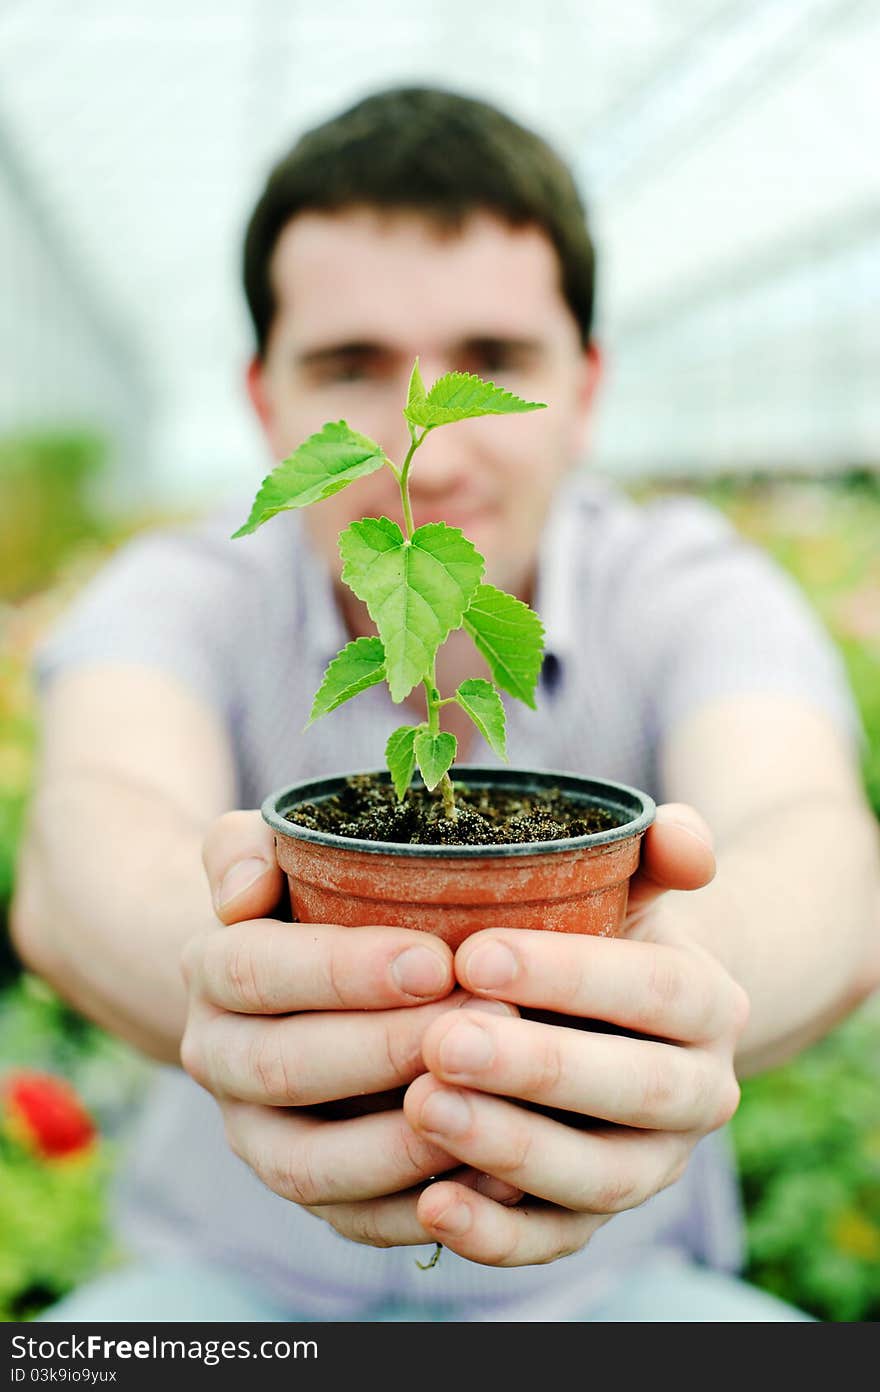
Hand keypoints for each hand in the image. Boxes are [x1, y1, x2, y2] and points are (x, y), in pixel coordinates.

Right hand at [180, 811, 521, 1249]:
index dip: (344, 971)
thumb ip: (245, 848)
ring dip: (404, 1141)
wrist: (289, 981)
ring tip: (494, 1103)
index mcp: (211, 970)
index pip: (258, 971)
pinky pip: (355, 1220)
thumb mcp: (267, 848)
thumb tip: (244, 892)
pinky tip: (497, 1173)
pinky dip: (422, 1207)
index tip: (436, 959)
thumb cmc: (305, 896)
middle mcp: (219, 1060)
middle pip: (286, 1068)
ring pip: (311, 1163)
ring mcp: (257, 1138)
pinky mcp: (309, 1193)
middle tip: (487, 1021)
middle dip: (387, 1050)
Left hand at [402, 803, 750, 1266]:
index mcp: (708, 1003)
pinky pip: (556, 1240)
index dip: (571, 976)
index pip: (656, 989)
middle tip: (443, 1042)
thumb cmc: (608, 928)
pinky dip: (498, 1235)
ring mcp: (651, 1165)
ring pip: (598, 1178)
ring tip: (422, 1108)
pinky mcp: (595, 1216)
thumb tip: (680, 836)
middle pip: (632, 1091)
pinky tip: (432, 1207)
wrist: (627, 1015)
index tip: (475, 955)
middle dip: (535, 1069)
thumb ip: (661, 847)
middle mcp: (697, 1095)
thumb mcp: (637, 880)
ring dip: (510, 1149)